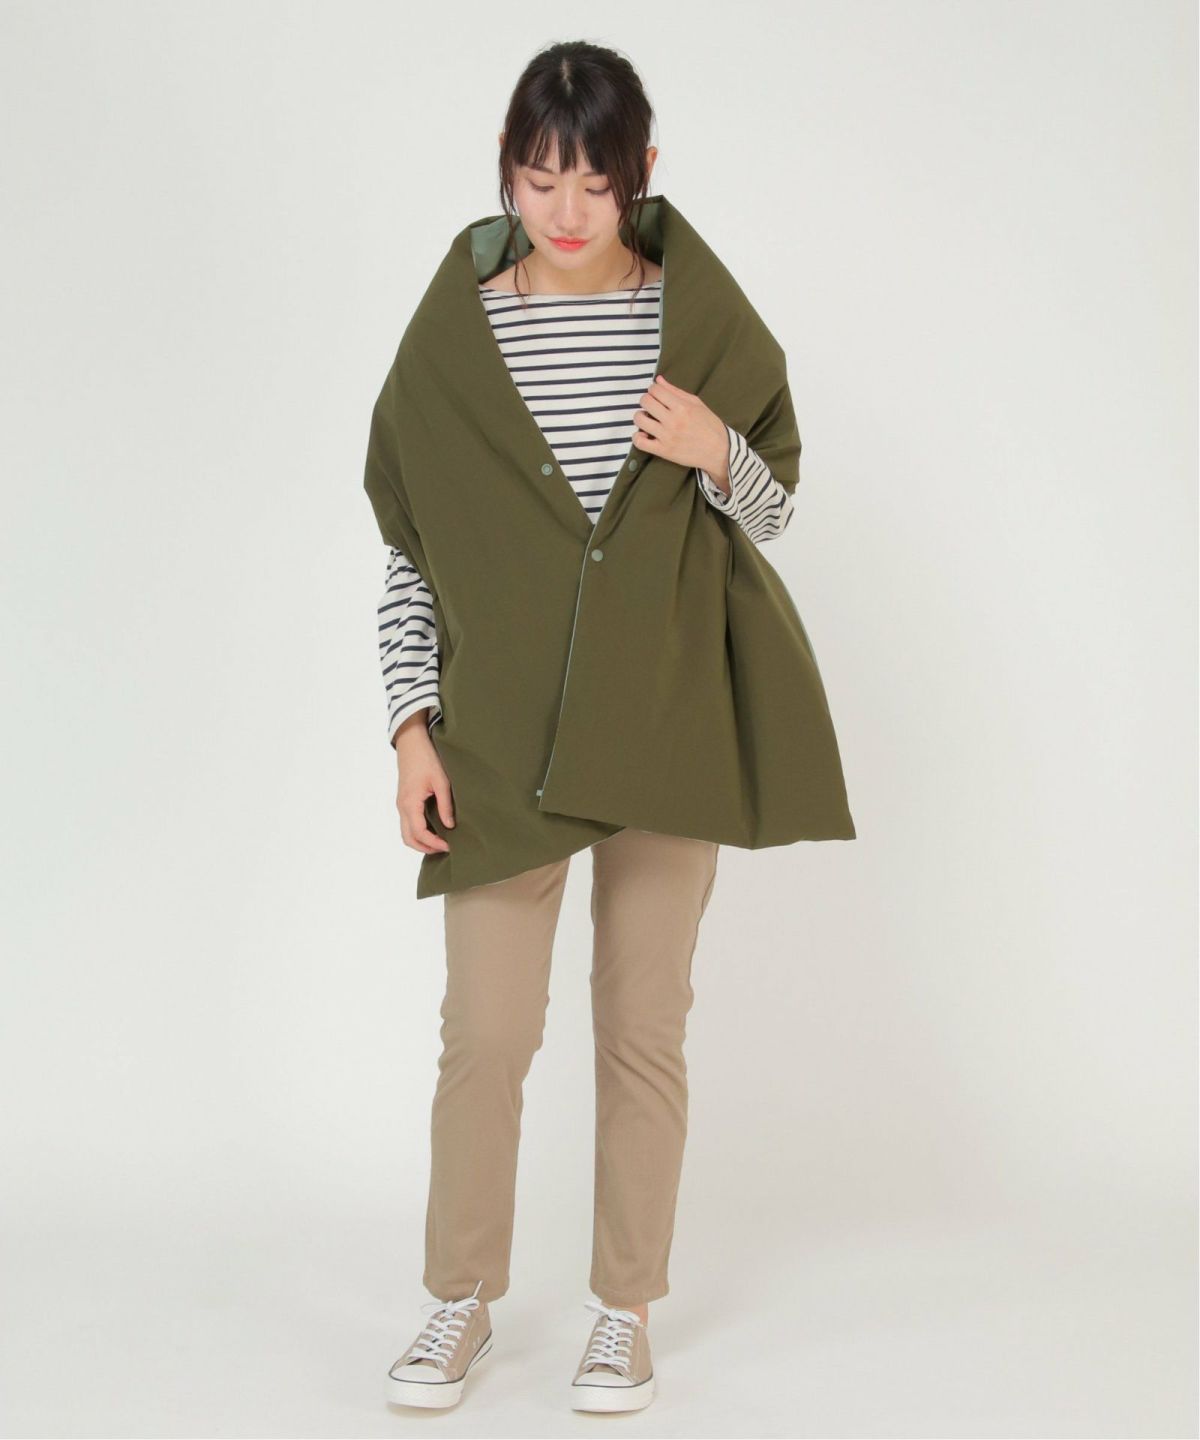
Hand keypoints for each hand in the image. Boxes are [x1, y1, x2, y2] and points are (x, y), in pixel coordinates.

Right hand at [394, 717, 454, 853]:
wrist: (411, 742)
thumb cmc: (426, 758)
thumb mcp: (441, 781)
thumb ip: (445, 805)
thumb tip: (450, 826)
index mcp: (410, 803)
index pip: (419, 833)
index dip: (434, 843)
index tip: (449, 846)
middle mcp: (402, 806)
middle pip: (408, 838)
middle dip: (425, 848)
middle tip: (445, 848)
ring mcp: (401, 804)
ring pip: (406, 833)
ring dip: (421, 841)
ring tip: (440, 842)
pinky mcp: (403, 801)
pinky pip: (407, 823)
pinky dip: (418, 832)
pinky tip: (434, 830)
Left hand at [630, 375, 729, 481]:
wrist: (719, 451)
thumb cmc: (709, 425)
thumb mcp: (696, 403)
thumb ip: (675, 391)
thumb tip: (658, 380)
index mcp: (682, 406)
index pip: (655, 389)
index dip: (654, 390)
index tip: (658, 396)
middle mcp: (673, 420)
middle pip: (645, 401)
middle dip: (646, 401)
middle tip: (653, 407)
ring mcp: (667, 436)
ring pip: (639, 419)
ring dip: (641, 417)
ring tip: (648, 420)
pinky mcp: (663, 451)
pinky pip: (639, 442)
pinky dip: (638, 437)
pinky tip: (645, 434)